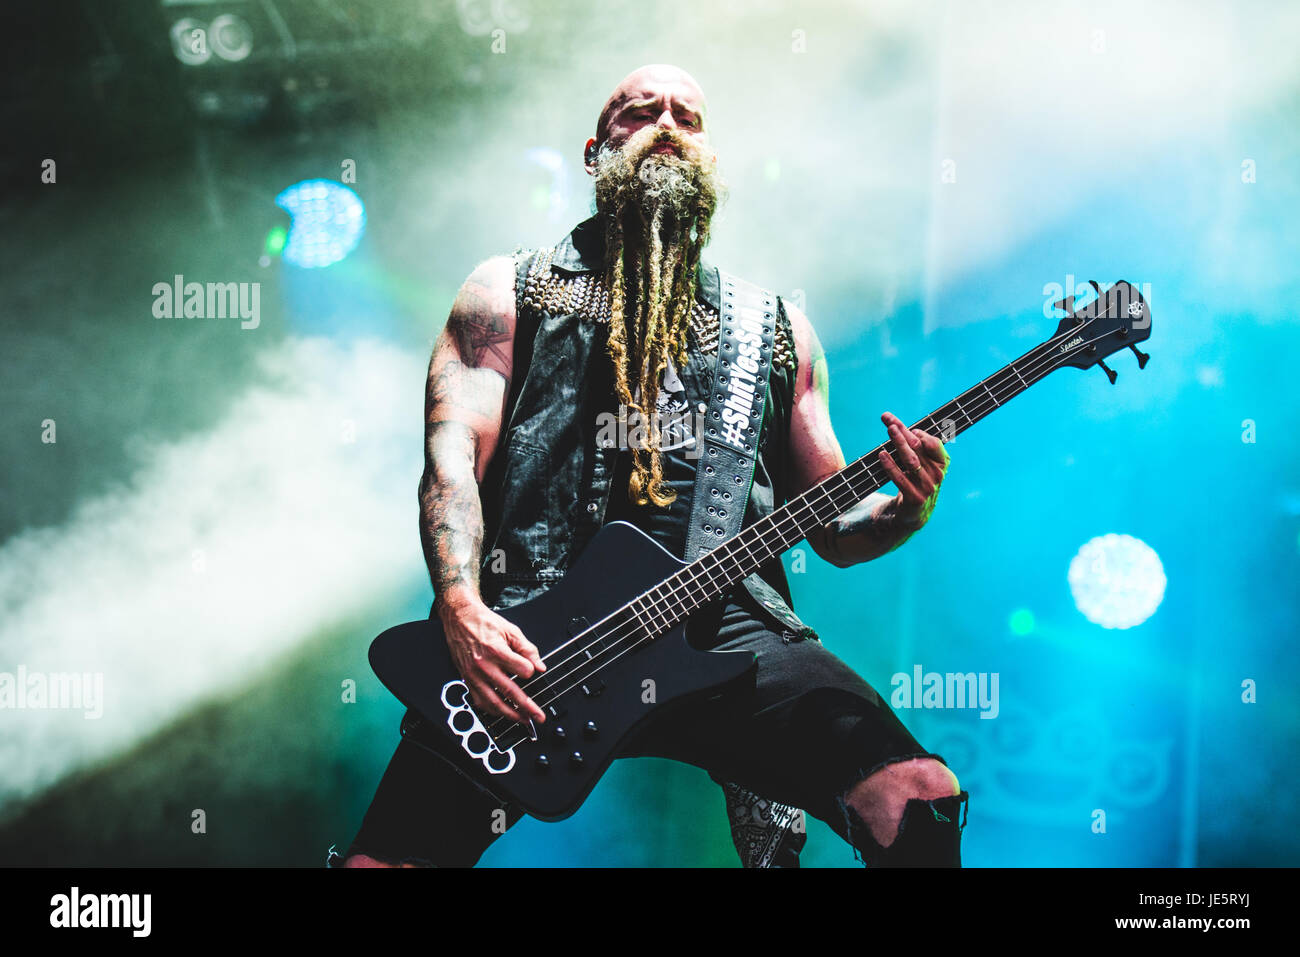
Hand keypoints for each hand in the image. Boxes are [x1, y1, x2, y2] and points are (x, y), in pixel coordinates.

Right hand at [437, 593, 546, 724]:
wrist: (460, 619)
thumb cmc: (484, 623)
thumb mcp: (511, 630)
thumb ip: (527, 649)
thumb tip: (539, 666)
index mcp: (496, 651)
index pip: (522, 670)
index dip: (531, 672)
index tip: (533, 671)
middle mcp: (484, 665)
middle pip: (509, 691)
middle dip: (527, 707)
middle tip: (538, 716)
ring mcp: (474, 675)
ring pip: (493, 702)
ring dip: (510, 714)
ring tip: (523, 720)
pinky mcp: (467, 680)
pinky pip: (480, 701)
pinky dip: (492, 710)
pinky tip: (503, 713)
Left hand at [876, 411, 949, 527]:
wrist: (914, 513)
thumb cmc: (915, 481)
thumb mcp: (921, 463)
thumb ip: (912, 444)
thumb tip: (893, 423)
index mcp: (943, 462)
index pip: (932, 441)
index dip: (916, 431)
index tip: (897, 424)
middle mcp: (938, 474)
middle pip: (918, 448)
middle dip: (903, 432)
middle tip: (888, 421)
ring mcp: (927, 487)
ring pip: (911, 460)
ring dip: (899, 444)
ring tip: (889, 431)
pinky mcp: (914, 498)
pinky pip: (900, 478)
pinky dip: (890, 465)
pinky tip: (882, 455)